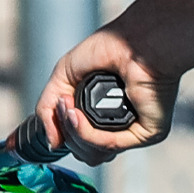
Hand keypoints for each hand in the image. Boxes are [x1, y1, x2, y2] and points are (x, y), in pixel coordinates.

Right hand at [33, 24, 177, 165]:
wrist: (139, 38)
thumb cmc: (111, 46)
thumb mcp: (64, 75)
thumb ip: (48, 109)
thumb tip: (52, 143)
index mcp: (104, 114)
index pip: (78, 143)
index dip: (61, 135)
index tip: (45, 122)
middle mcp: (120, 126)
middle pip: (82, 151)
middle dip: (66, 132)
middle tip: (64, 105)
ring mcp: (134, 131)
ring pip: (93, 153)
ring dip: (74, 133)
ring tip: (70, 109)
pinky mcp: (148, 133)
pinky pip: (110, 145)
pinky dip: (88, 133)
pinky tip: (78, 115)